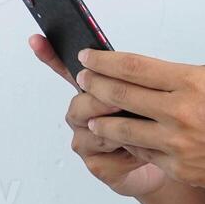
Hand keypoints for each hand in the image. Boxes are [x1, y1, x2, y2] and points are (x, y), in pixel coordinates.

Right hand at [28, 34, 166, 197]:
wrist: (167, 160)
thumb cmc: (156, 124)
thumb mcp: (152, 93)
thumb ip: (135, 79)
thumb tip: (125, 60)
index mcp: (94, 90)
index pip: (67, 69)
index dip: (50, 55)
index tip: (36, 39)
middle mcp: (84, 114)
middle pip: (80, 102)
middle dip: (101, 101)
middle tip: (121, 102)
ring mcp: (87, 139)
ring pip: (93, 130)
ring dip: (119, 129)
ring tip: (145, 129)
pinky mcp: (96, 164)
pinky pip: (105, 158)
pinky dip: (127, 154)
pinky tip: (141, 152)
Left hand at [73, 48, 204, 196]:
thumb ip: (185, 75)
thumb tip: (153, 76)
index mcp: (191, 82)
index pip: (134, 67)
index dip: (105, 61)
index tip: (89, 57)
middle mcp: (180, 111)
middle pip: (121, 95)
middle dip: (95, 85)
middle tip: (83, 79)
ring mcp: (176, 143)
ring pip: (123, 129)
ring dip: (103, 119)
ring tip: (93, 114)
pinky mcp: (177, 167)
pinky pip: (144, 152)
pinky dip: (131, 143)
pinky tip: (124, 137)